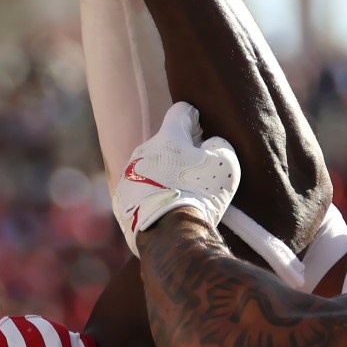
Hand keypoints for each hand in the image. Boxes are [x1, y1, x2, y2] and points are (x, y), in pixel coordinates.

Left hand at [113, 102, 239, 251]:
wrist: (170, 235)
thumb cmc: (200, 194)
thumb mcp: (224, 164)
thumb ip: (218, 145)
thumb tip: (210, 144)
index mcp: (168, 136)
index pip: (181, 112)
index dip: (195, 120)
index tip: (203, 135)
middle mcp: (143, 150)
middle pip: (165, 142)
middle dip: (179, 152)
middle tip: (196, 173)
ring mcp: (128, 174)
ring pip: (150, 167)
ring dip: (163, 175)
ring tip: (180, 196)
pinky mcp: (121, 199)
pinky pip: (139, 190)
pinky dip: (151, 196)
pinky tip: (164, 210)